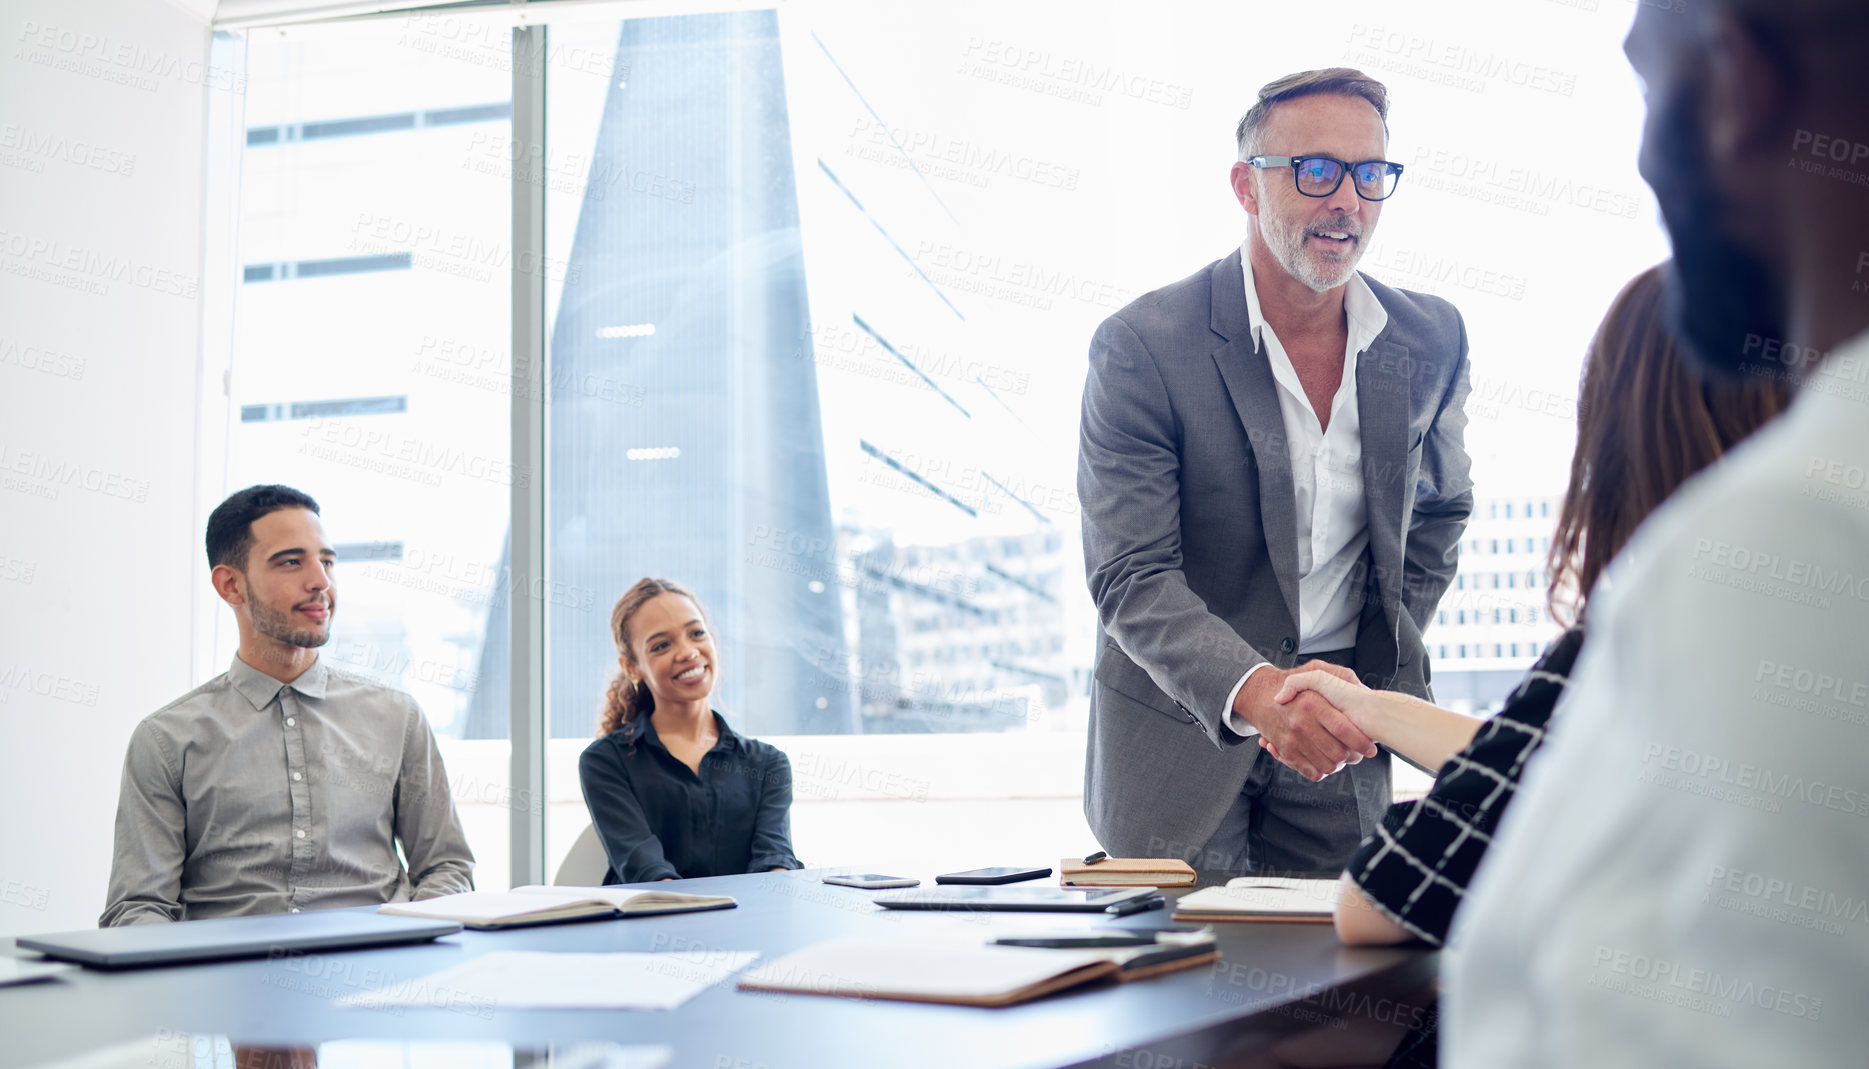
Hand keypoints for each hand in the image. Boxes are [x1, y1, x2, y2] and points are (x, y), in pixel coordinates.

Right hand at [1233, 660, 1376, 781]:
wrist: (1258, 696)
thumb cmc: (1290, 685)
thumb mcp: (1314, 670)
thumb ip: (1338, 674)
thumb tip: (1360, 689)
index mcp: (1312, 703)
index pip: (1343, 728)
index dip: (1360, 741)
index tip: (1369, 746)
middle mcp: (1301, 723)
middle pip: (1337, 752)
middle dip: (1353, 757)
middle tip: (1358, 753)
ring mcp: (1292, 740)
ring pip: (1326, 765)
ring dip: (1339, 764)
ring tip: (1342, 756)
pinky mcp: (1286, 751)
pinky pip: (1311, 771)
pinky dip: (1322, 770)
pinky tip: (1325, 759)